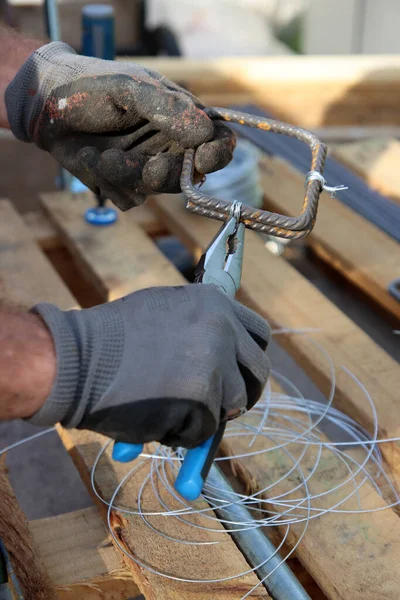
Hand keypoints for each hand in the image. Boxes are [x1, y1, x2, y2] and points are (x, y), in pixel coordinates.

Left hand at [5, 42, 235, 209]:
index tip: (203, 159)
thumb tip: (205, 132)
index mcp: (182, 118)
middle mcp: (170, 146)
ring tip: (102, 155)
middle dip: (168, 175)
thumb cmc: (90, 86)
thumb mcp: (129, 88)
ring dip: (128, 176)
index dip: (218, 154)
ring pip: (155, 191)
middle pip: (190, 176)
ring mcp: (147, 168)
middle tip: (150, 167)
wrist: (45, 106)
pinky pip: (128, 198)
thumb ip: (167, 108)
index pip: (218, 140)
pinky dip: (108, 182)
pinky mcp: (124, 185)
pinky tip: (91, 159)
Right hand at [29, 286, 269, 448]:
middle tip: (221, 405)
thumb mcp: (166, 312)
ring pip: (232, 405)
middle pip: (258, 373)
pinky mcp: (201, 401)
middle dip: (240, 393)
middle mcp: (222, 328)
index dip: (248, 360)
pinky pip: (205, 431)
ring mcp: (213, 365)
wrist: (75, 359)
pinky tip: (152, 416)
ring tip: (167, 405)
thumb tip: (225, 359)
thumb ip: (200, 328)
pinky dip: (182, 433)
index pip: (260, 334)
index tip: (238, 375)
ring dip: (205, 414)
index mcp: (214, 302)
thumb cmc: (112, 339)